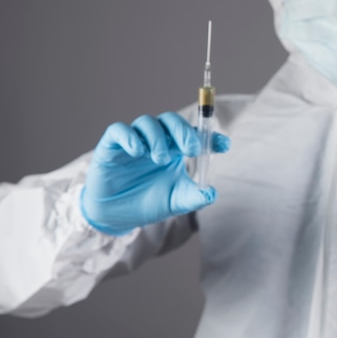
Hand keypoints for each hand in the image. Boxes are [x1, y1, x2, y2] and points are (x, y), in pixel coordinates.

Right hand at [81, 112, 229, 235]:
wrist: (117, 216)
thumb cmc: (149, 203)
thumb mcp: (176, 202)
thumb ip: (194, 197)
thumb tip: (211, 193)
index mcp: (175, 150)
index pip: (194, 134)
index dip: (210, 136)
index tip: (224, 144)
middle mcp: (156, 141)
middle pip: (171, 121)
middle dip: (184, 131)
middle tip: (192, 149)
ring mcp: (134, 141)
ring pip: (147, 122)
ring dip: (158, 137)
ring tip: (160, 158)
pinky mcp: (111, 146)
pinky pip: (118, 130)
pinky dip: (130, 137)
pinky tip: (138, 152)